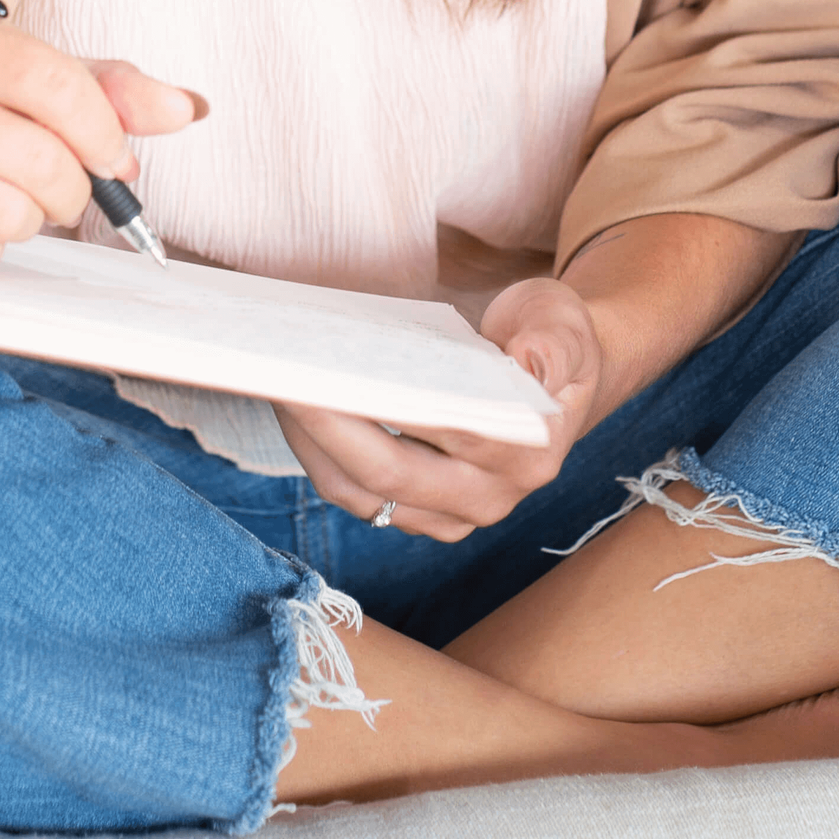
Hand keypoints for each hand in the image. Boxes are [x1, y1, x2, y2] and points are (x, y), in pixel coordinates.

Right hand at [0, 0, 201, 274]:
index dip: (103, 133)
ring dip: (22, 225)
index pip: (57, 85)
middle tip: (55, 193)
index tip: (112, 158)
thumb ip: (98, 87)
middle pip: (40, 162)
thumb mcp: (2, 74)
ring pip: (6, 216)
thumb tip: (188, 108)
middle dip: (67, 192)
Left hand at [274, 277, 605, 540]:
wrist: (552, 373)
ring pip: (363, 495)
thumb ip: (553, 344)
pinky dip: (321, 457)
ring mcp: (454, 515)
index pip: (441, 431)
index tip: (327, 371)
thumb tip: (531, 361)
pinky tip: (296, 411)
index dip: (378, 404)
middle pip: (388, 474)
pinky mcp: (423, 515)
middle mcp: (490, 497)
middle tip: (277, 374)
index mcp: (526, 452)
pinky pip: (358, 496)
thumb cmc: (550, 335)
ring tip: (276, 387)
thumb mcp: (563, 322)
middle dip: (325, 425)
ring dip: (312, 445)